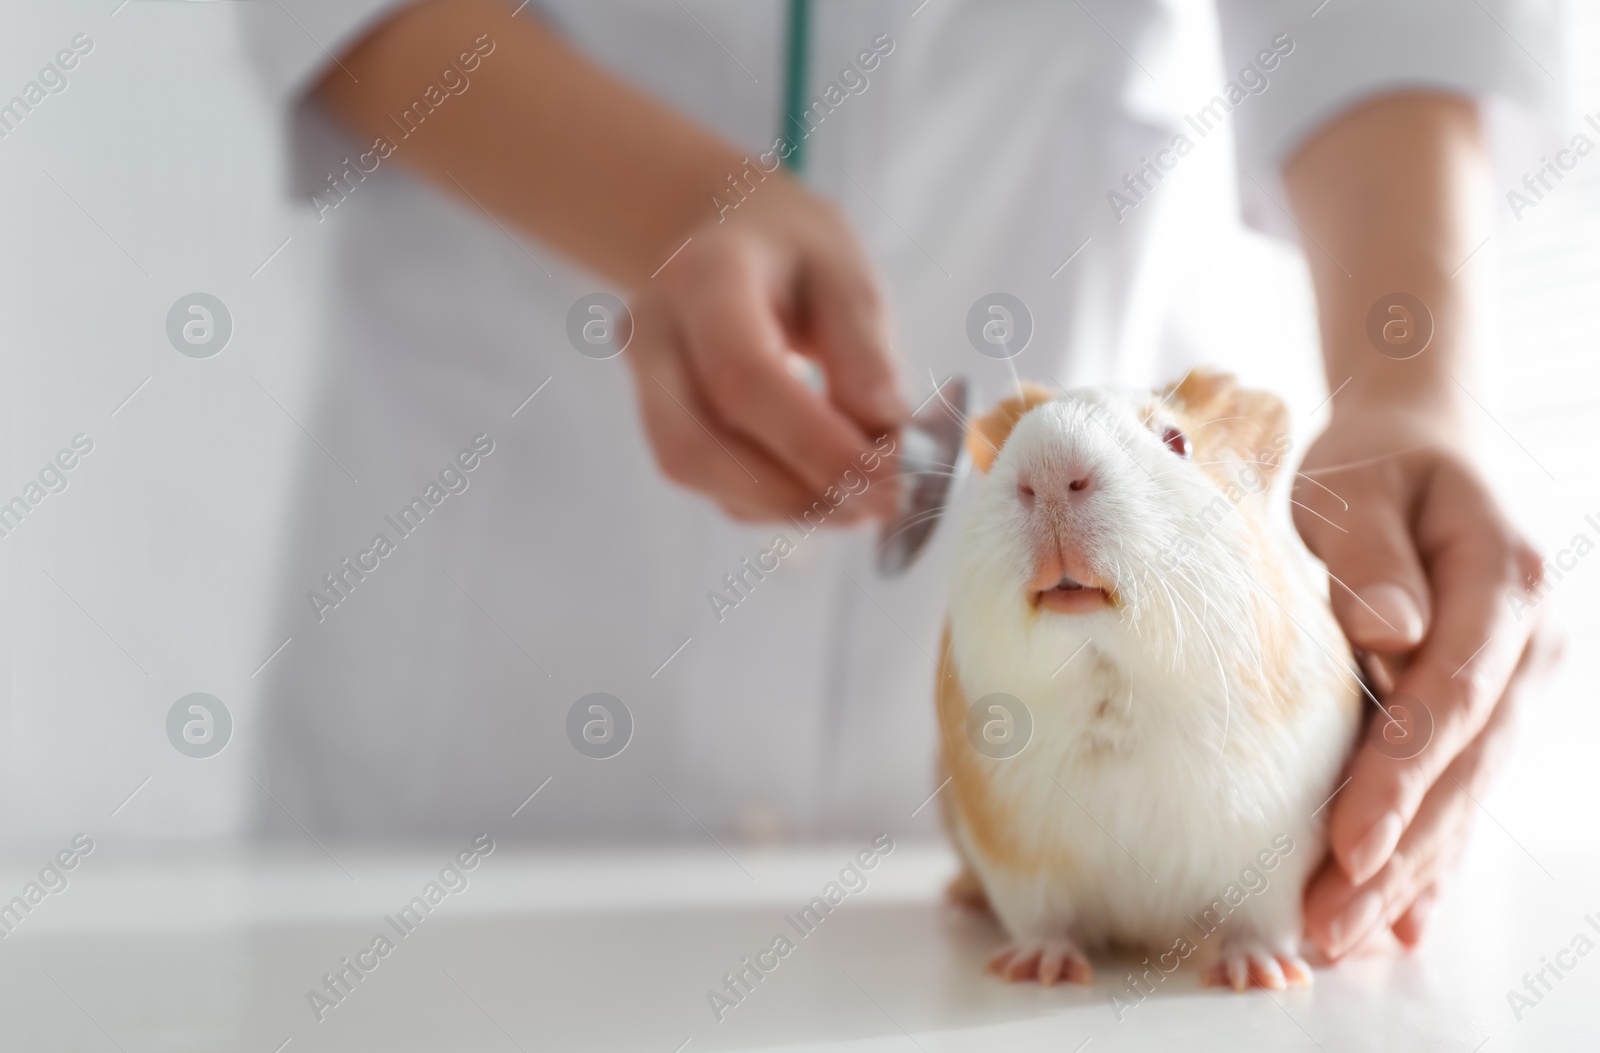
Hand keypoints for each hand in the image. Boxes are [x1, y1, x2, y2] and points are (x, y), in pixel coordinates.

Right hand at [625, 178, 906, 523]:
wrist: (730, 238)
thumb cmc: (798, 255)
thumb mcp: (849, 274)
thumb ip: (865, 351)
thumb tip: (884, 438)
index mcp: (706, 275)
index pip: (742, 376)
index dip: (814, 443)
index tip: (890, 481)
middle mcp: (654, 331)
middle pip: (694, 444)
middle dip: (794, 492)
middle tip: (881, 504)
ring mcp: (644, 381)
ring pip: (695, 472)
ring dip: (787, 505)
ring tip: (864, 495)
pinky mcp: (659, 422)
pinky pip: (709, 483)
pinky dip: (775, 501)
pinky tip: (826, 483)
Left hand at [1291, 400, 1562, 957]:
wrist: (1427, 447)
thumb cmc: (1378, 463)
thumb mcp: (1358, 484)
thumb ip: (1370, 557)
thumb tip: (1390, 636)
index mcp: (1505, 582)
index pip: (1449, 698)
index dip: (1401, 779)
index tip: (1347, 845)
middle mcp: (1532, 644)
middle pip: (1462, 766)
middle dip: (1396, 855)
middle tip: (1327, 927)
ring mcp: (1522, 681)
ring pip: (1464, 792)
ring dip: (1407, 870)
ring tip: (1343, 936)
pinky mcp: (1493, 705)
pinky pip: (1460, 786)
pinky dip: (1430, 851)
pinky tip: (1403, 917)